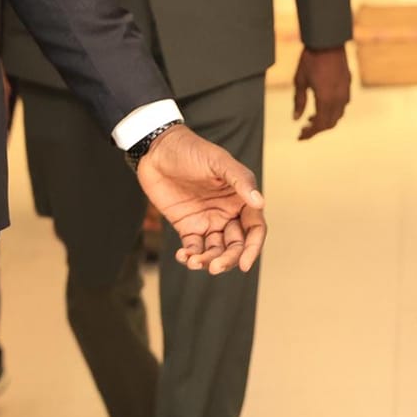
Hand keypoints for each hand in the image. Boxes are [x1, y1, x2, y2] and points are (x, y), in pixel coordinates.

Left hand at [135, 125, 266, 274]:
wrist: (157, 149)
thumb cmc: (192, 150)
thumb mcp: (218, 161)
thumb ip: (240, 180)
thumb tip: (260, 202)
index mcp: (240, 199)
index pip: (254, 229)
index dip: (253, 248)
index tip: (244, 264)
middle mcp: (227, 213)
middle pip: (236, 245)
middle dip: (228, 260)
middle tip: (215, 267)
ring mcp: (207, 221)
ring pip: (215, 251)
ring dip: (207, 261)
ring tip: (194, 262)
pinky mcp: (187, 226)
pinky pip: (194, 248)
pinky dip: (190, 256)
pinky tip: (183, 256)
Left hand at [293, 46, 351, 139]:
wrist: (327, 40)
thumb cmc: (310, 59)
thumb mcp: (299, 80)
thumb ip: (298, 101)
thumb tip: (296, 119)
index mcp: (325, 99)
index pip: (319, 125)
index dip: (309, 133)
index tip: (300, 137)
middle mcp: (338, 98)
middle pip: (330, 123)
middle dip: (317, 129)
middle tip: (304, 129)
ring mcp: (345, 91)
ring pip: (339, 115)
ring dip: (326, 120)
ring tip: (311, 118)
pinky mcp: (348, 84)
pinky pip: (343, 104)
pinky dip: (333, 110)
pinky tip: (323, 105)